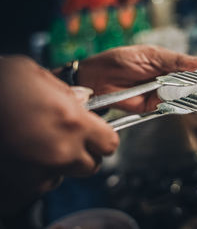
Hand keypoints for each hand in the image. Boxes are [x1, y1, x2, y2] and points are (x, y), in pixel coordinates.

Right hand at [0, 56, 118, 213]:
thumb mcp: (35, 75)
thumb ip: (67, 92)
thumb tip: (84, 98)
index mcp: (72, 122)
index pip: (110, 144)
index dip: (103, 137)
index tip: (97, 133)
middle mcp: (61, 152)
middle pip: (91, 165)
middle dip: (84, 153)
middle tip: (69, 138)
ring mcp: (40, 173)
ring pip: (64, 176)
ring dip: (59, 164)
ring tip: (39, 144)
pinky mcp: (21, 187)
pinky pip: (39, 185)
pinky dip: (36, 174)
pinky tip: (24, 154)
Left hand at [77, 45, 196, 111]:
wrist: (98, 79)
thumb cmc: (121, 60)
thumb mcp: (152, 55)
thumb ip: (176, 60)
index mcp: (167, 63)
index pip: (190, 67)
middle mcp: (167, 79)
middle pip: (189, 84)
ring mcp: (161, 93)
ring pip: (182, 96)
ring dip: (190, 95)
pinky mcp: (153, 106)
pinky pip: (170, 106)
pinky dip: (178, 105)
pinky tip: (186, 101)